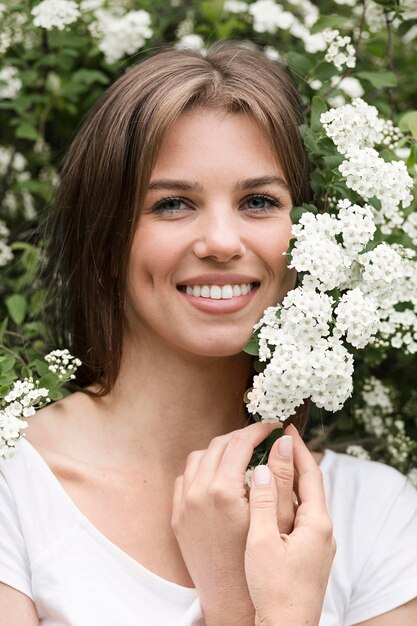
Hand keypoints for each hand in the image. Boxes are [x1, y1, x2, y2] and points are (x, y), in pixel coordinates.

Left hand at [171, 421, 279, 625]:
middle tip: (260, 438)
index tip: (273, 426)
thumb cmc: (262, 562)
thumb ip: (280, 475)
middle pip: (219, 445)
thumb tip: (284, 441)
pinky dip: (202, 470)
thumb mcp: (277, 517)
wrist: (233, 600)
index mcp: (224, 491)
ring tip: (240, 455)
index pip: (241, 442)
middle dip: (241, 437)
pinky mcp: (177, 516)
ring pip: (199, 457)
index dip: (259, 430)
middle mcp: (198, 493)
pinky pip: (185, 478)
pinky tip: (218, 476)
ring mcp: (184, 504)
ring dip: (220, 451)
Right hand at [245, 424, 335, 625]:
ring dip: (288, 479)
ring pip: (303, 501)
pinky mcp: (309, 553)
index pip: (311, 474)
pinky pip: (299, 515)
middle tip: (273, 440)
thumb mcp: (263, 540)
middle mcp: (322, 530)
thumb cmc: (274, 590)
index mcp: (316, 523)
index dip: (297, 449)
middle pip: (309, 485)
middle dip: (293, 460)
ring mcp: (317, 543)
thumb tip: (267, 464)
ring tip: (268, 461)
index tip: (284, 427)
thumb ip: (265, 500)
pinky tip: (268, 499)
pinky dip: (285, 499)